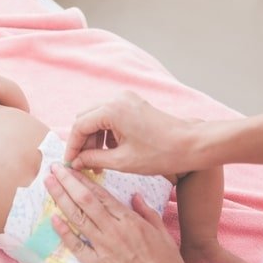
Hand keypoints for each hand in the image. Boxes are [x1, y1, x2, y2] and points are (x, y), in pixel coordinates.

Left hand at [43, 165, 195, 262]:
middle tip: (53, 168)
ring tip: (48, 184)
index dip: (84, 179)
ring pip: (77, 218)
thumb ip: (147, 213)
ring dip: (60, 198)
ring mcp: (104, 248)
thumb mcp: (164, 235)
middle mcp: (114, 231)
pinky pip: (76, 246)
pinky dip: (63, 232)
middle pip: (85, 200)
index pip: (101, 194)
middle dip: (67, 182)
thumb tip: (135, 195)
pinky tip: (53, 219)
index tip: (72, 168)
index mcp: (131, 221)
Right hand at [65, 91, 197, 175]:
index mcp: (112, 110)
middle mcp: (116, 98)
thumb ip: (94, 159)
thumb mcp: (122, 161)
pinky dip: (106, 132)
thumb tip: (75, 162)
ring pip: (96, 117)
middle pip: (85, 119)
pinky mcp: (133, 104)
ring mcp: (125, 99)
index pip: (79, 126)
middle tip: (82, 163)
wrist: (192, 145)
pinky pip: (110, 116)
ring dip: (94, 138)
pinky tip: (110, 151)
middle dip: (82, 141)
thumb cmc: (160, 154)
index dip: (72, 147)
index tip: (70, 163)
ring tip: (97, 162)